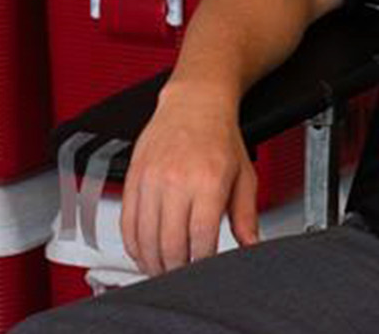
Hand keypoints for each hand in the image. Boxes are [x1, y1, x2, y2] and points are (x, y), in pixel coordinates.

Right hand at [120, 84, 259, 275]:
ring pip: (144, 237)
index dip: (201, 263)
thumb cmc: (221, 137)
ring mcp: (151, 179)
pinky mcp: (132, 178)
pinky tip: (143, 252)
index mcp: (208, 182)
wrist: (194, 103)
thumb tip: (252, 246)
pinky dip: (132, 244)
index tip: (205, 270)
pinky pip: (126, 222)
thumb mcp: (244, 176)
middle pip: (169, 243)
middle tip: (182, 277)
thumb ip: (247, 216)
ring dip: (152, 261)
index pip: (200, 238)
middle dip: (176, 269)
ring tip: (163, 269)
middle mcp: (176, 180)